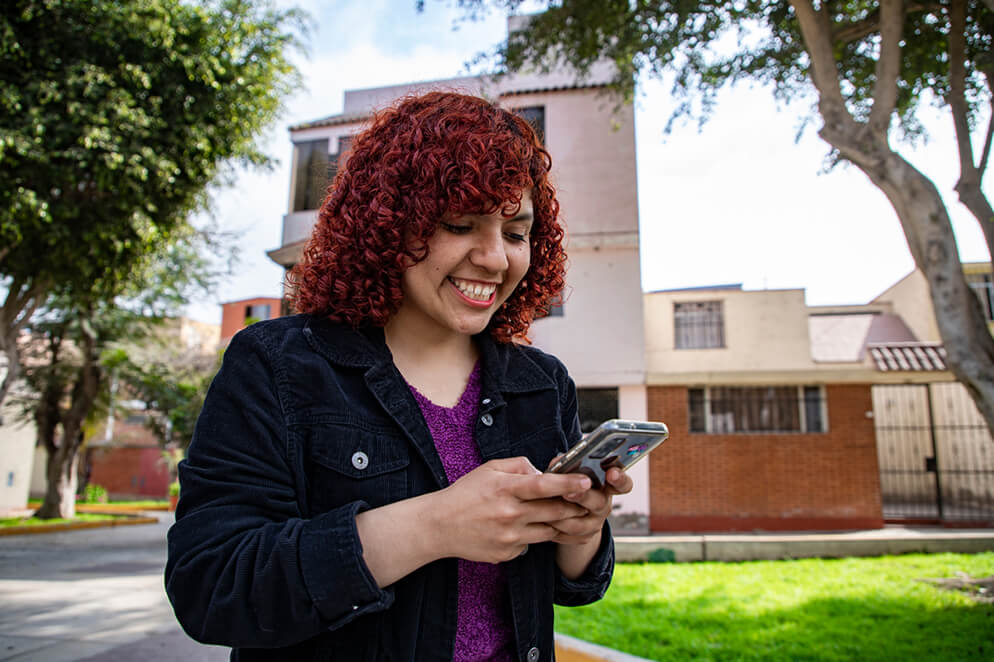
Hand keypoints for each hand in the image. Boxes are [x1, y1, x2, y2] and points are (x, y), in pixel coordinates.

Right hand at [429, 457, 591, 563]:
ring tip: (564, 515)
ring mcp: (509, 537)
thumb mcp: (489, 469)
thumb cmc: (465, 493)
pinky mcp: (507, 554)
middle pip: (554, 512)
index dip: (568, 484)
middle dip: (575, 507)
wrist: (439, 526)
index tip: (587, 481)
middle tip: (589, 501)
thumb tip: (543, 472)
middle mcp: (509, 514)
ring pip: (548, 531)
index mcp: (505, 488)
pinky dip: (533, 536)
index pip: (543, 485)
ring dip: (559, 523)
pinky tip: (523, 529)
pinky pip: (531, 544)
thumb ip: (519, 466)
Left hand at [547, 463, 632, 545]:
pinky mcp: (583, 537)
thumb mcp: (570, 470)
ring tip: (544, 507)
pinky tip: (542, 520)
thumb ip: (566, 464)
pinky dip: (554, 528)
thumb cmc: (569, 481)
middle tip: (568, 492)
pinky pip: (568, 536)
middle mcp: (604, 505)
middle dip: (583, 497)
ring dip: (561, 515)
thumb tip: (558, 462)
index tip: (612, 473)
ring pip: (580, 524)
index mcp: (606, 485)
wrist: (566, 507)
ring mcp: (595, 523)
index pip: (623, 484)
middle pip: (599, 503)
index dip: (620, 479)